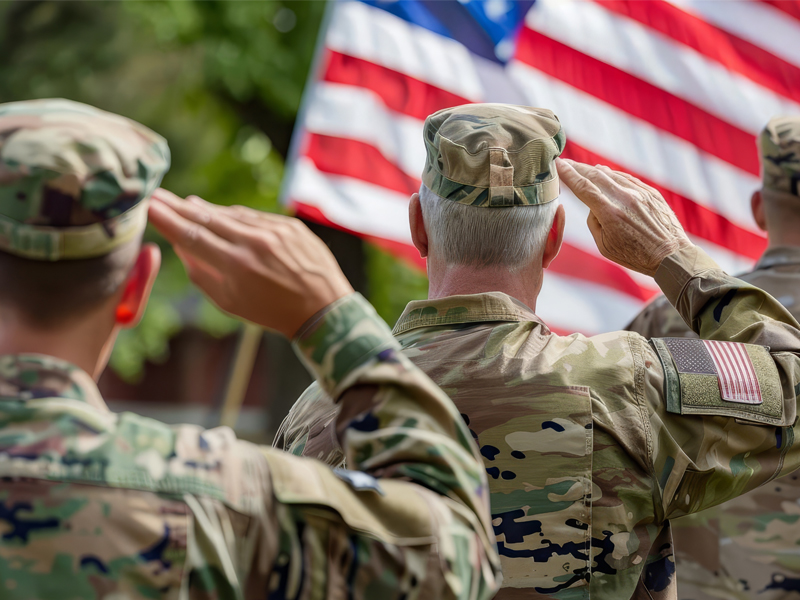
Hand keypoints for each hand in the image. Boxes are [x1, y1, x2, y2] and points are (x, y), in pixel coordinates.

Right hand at [148, 189, 353, 337]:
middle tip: (157, 195)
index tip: (148, 206)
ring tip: (185, 203)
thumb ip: (202, 275)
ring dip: (205, 208)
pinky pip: (253, 216)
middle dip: (178, 206)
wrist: (323, 308)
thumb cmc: (272, 311)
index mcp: (236, 265)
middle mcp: (254, 242)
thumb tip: (181, 248)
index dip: (167, 219)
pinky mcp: (288, 225)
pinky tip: (219, 213)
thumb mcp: (231, 303)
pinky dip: (234, 215)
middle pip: (207, 218)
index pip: (191, 235)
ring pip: (230, 214)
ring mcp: (274, 230)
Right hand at [556, 159, 692, 275]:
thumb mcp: (604, 246)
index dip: (569, 175)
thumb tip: (592, 206)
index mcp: (610, 214)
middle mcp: (625, 199)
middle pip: (596, 176)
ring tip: (584, 168)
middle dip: (578, 168)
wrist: (671, 256)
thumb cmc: (635, 256)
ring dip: (595, 170)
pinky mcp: (651, 193)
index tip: (558, 165)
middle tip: (567, 163)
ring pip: (612, 175)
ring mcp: (640, 193)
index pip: (583, 188)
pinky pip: (627, 178)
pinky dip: (613, 175)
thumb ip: (594, 222)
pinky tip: (606, 174)